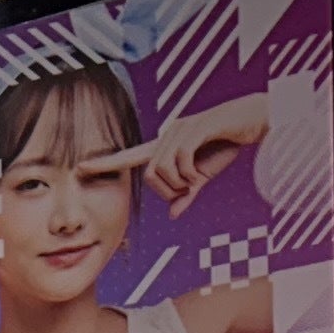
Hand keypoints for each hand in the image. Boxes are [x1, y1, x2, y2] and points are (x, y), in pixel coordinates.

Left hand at [92, 96, 270, 211]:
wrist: (252, 118)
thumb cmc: (226, 145)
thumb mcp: (203, 176)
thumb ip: (187, 193)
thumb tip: (172, 214)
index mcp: (165, 145)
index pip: (130, 156)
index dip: (107, 163)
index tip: (81, 167)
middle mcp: (167, 135)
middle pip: (150, 175)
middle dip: (169, 191)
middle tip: (189, 190)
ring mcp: (180, 129)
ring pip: (163, 169)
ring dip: (181, 183)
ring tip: (198, 179)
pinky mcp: (194, 128)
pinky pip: (180, 161)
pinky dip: (191, 175)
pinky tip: (202, 174)